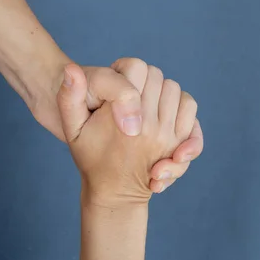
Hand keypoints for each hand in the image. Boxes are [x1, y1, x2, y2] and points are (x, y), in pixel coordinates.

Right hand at [57, 63, 196, 206]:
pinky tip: (167, 109)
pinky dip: (181, 105)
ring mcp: (168, 135)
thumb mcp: (73, 128)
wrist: (115, 191)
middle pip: (157, 77)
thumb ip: (69, 97)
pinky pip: (189, 108)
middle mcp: (149, 126)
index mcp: (123, 119)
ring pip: (175, 91)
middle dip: (144, 80)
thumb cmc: (91, 157)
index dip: (126, 69)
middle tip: (132, 91)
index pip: (136, 68)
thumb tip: (71, 69)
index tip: (119, 79)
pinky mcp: (180, 141)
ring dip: (162, 91)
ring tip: (148, 101)